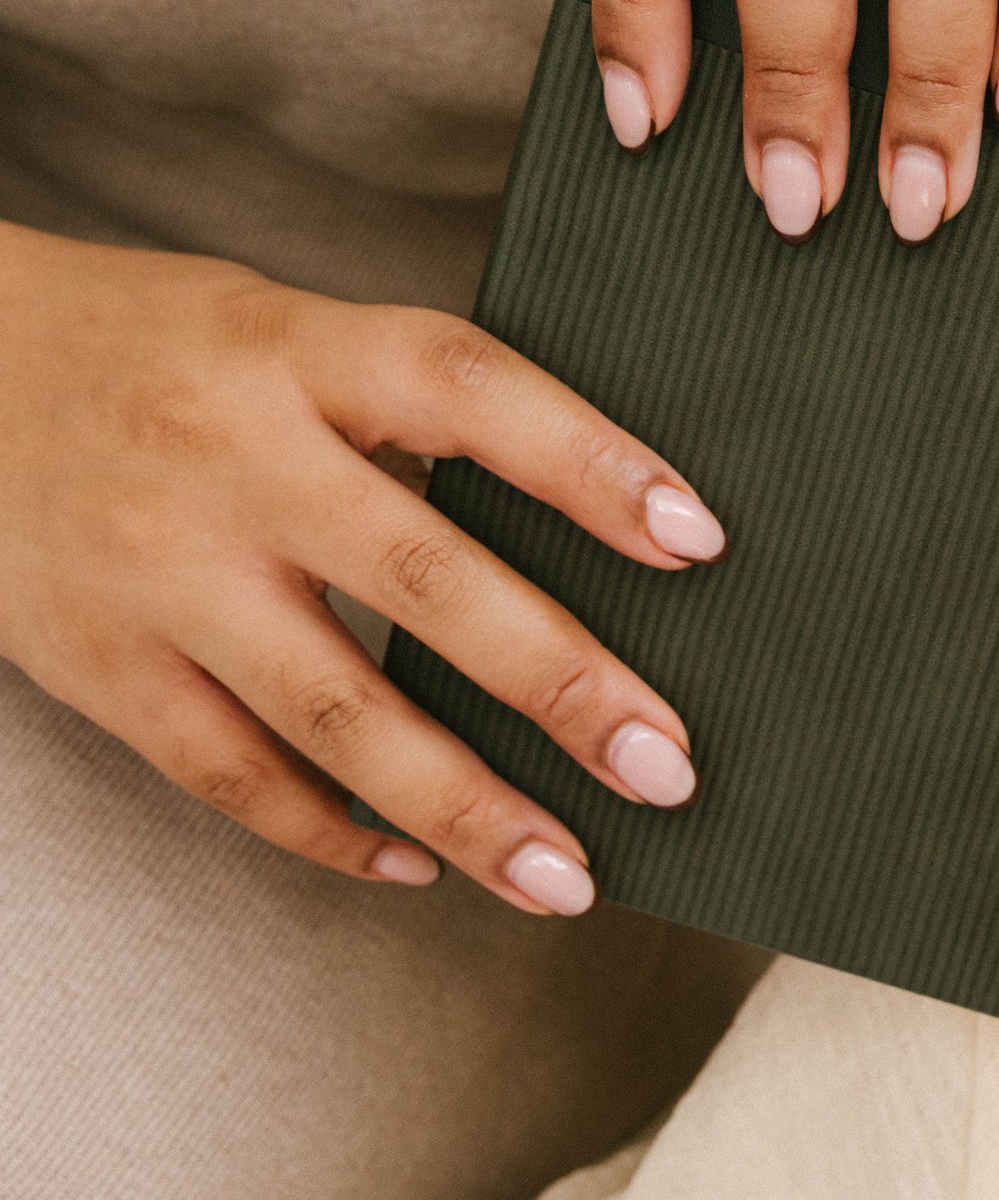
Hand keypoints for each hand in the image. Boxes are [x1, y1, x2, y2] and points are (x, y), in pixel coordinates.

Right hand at [0, 226, 727, 913]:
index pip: (465, 390)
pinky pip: (231, 773)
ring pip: (333, 710)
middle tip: (667, 763)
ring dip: (463, 805)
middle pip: (421, 578)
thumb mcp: (275, 326)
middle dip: (558, 684)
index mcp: (290, 348)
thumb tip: (596, 522)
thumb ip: (403, 403)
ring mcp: (159, 571)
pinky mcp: (99, 666)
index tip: (698, 537)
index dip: (586, 462)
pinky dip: (330, 830)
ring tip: (567, 873)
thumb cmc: (148, 349)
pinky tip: (418, 865)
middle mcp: (229, 459)